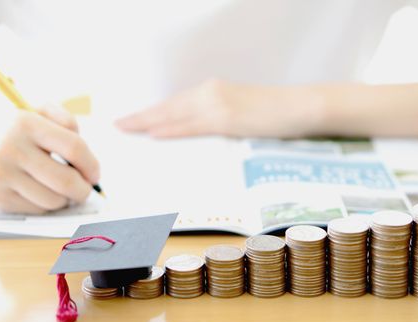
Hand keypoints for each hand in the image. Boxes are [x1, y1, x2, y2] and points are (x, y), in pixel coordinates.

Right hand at [0, 105, 99, 213]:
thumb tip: (87, 156)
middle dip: (84, 189)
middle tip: (85, 188)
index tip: (95, 174)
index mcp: (26, 124)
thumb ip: (66, 121)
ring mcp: (1, 175)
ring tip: (62, 189)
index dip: (92, 165)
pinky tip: (43, 193)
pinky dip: (47, 205)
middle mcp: (12, 149)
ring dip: (66, 199)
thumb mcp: (36, 110)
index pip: (74, 148)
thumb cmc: (11, 127)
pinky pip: (36, 209)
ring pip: (53, 200)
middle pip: (66, 181)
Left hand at [115, 79, 324, 137]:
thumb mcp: (239, 111)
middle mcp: (210, 93)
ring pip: (174, 114)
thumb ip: (216, 118)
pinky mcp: (226, 119)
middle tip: (117, 125)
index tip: (132, 119)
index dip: (151, 111)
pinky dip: (171, 129)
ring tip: (126, 129)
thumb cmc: (272, 112)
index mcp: (212, 91)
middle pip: (167, 107)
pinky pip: (192, 126)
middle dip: (140, 117)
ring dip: (147, 123)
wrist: (300, 106)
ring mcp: (217, 104)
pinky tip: (154, 134)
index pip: (174, 103)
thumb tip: (197, 133)